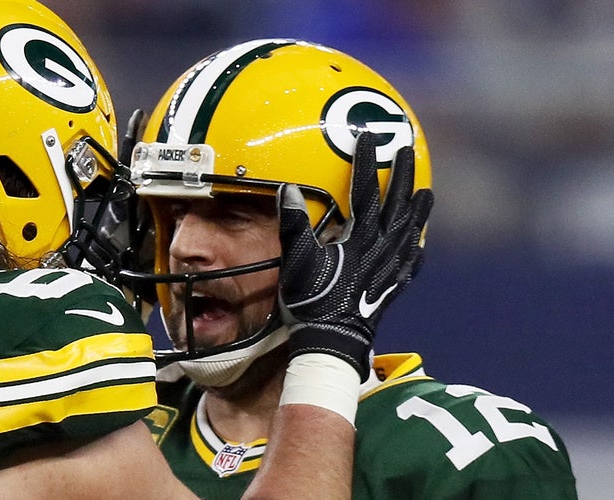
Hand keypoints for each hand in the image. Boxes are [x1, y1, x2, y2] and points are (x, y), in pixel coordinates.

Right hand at [277, 132, 433, 380]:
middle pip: (396, 206)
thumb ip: (293, 225)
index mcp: (359, 239)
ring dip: (419, 211)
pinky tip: (421, 246)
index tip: (368, 138)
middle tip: (406, 151)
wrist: (332, 341)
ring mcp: (390, 270)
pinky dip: (417, 251)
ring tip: (427, 192)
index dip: (366, 163)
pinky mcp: (392, 289)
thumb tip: (287, 189)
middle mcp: (381, 250)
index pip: (365, 192)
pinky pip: (411, 264)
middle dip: (401, 176)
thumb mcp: (297, 261)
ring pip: (411, 233)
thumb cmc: (312, 301)